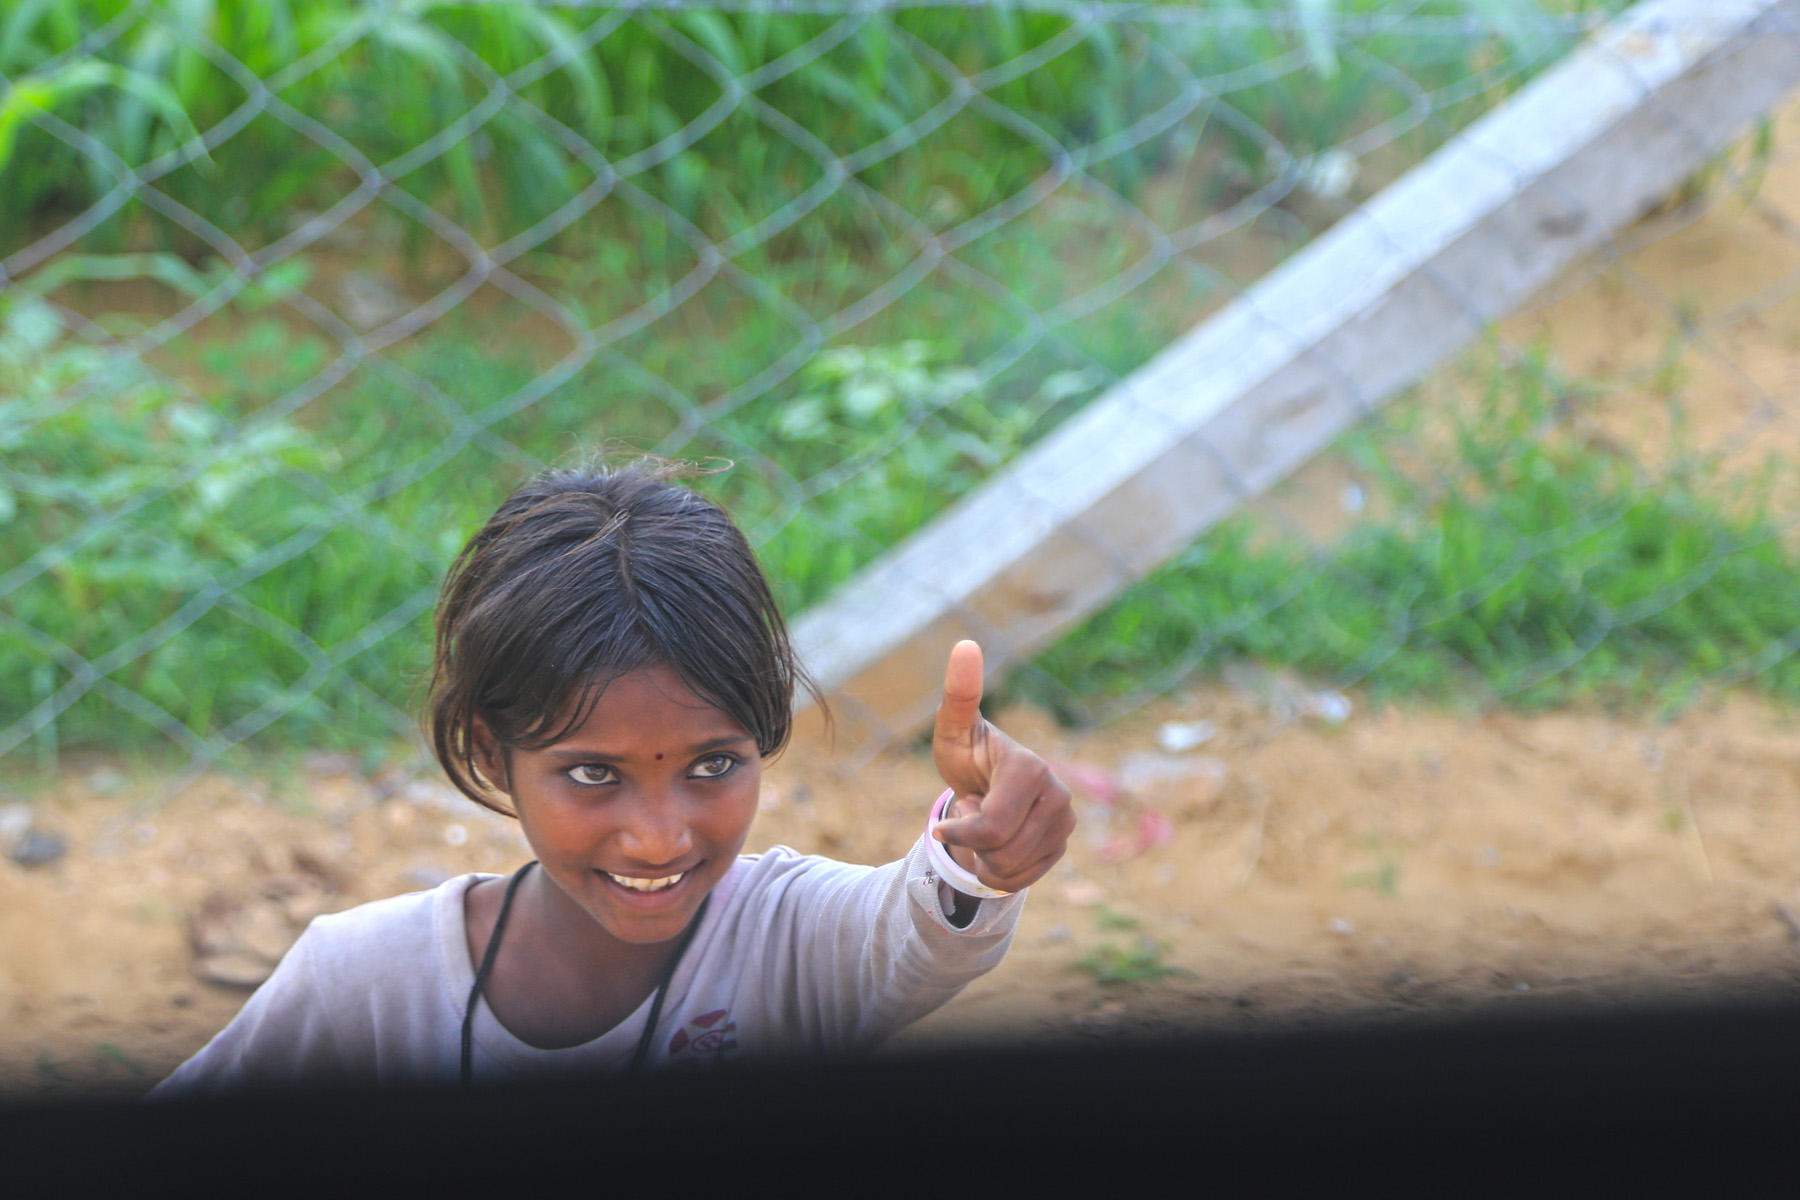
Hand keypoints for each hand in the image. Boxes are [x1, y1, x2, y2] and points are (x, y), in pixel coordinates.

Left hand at [930, 639, 1074, 894]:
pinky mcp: (1064, 845)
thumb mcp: (952, 729)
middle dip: (973, 843)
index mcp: (1031, 769)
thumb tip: (966, 644)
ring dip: (985, 858)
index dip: (960, 832)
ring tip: (986, 825)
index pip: (992, 827)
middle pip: (1001, 853)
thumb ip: (959, 693)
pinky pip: (1023, 881)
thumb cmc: (965, 752)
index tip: (943, 824)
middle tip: (974, 811)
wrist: (985, 780)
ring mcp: (1066, 823)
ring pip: (1012, 871)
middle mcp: (1059, 796)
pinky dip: (1001, 871)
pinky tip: (998, 844)